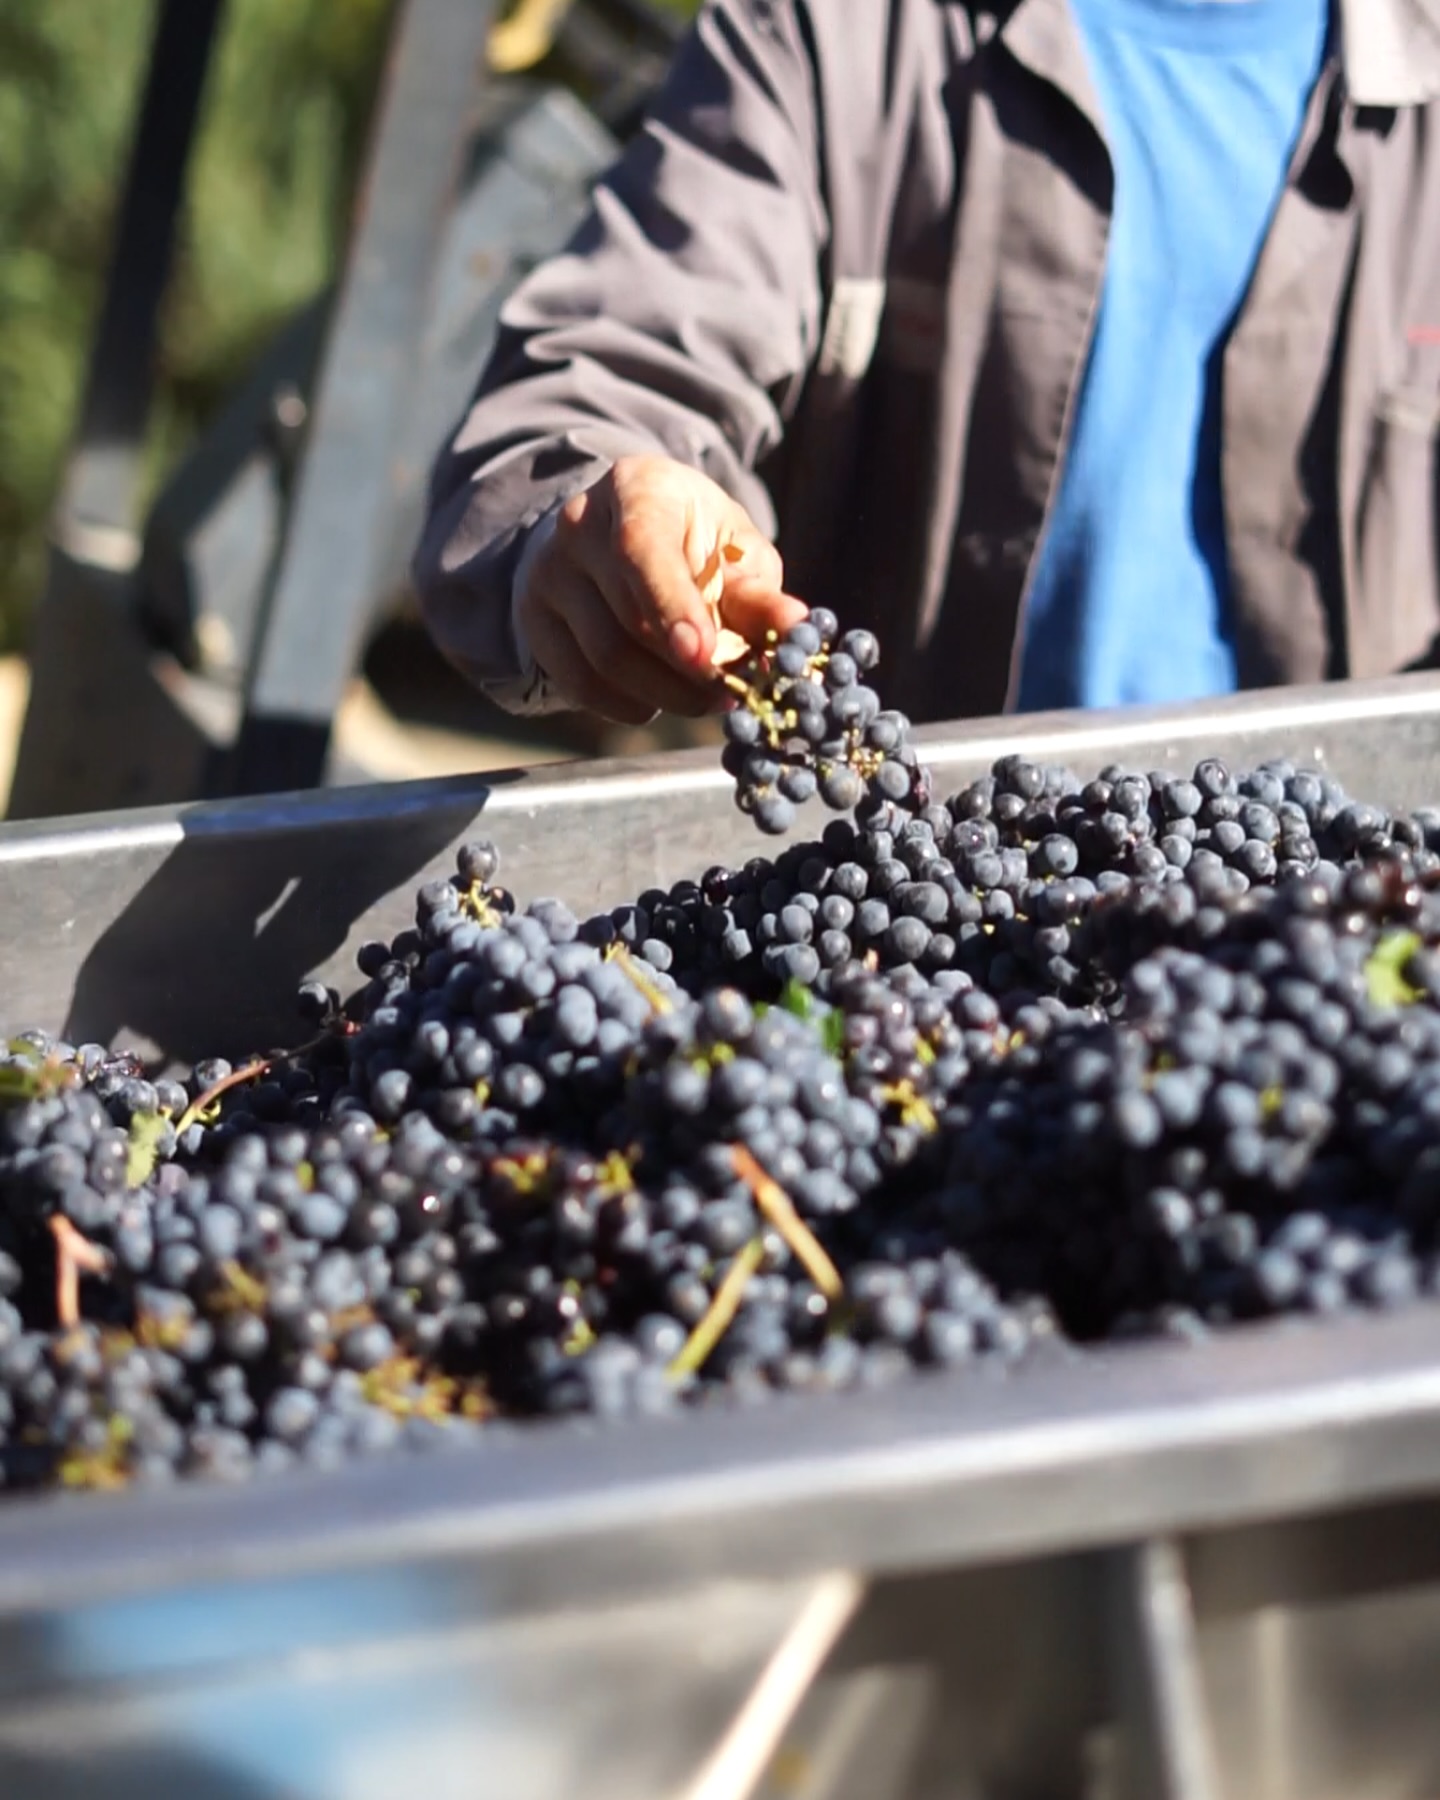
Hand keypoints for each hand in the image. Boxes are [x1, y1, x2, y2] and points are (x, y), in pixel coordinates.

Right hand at [515, 454, 806, 723]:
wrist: (616, 535)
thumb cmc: (691, 540)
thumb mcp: (733, 550)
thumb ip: (758, 592)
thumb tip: (797, 630)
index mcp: (635, 489)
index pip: (642, 549)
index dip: (673, 608)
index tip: (705, 658)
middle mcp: (579, 526)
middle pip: (627, 618)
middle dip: (687, 669)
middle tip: (731, 691)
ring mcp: (548, 574)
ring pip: (605, 658)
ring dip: (665, 693)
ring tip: (704, 697)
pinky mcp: (535, 621)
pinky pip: (581, 684)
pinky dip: (629, 704)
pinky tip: (658, 698)